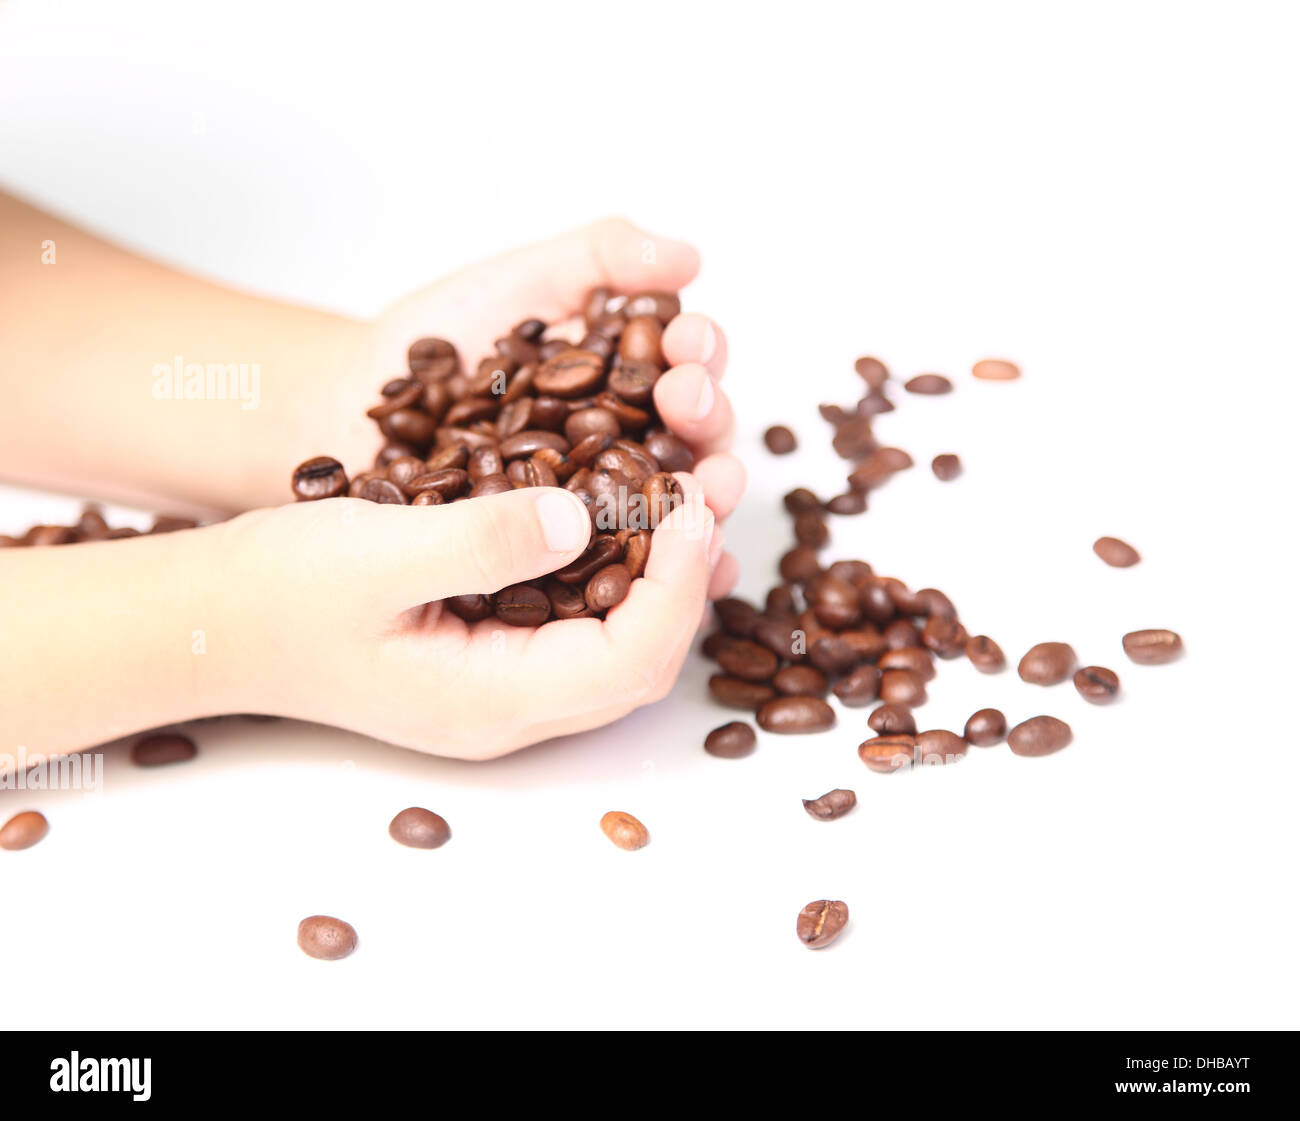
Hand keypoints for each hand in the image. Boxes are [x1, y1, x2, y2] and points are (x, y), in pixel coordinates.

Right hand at [209, 479, 716, 757]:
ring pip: (620, 648)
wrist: (213, 621)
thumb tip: (583, 517)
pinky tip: (626, 519)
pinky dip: (620, 576)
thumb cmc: (279, 591)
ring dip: (662, 579)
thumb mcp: (376, 551)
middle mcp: (507, 709)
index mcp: (489, 699)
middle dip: (686, 580)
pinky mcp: (490, 659)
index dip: (678, 583)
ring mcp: (500, 690)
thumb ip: (481, 541)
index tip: (693, 502)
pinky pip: (583, 628)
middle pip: (641, 663)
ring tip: (684, 500)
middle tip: (703, 492)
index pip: (630, 660)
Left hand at [325, 218, 744, 598]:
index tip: (687, 343)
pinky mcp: (569, 566)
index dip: (701, 354)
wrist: (350, 403)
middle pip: (695, 438)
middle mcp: (631, 444)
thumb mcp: (519, 280)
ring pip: (675, 507)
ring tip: (707, 486)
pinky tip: (700, 573)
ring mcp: (601, 508)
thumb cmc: (435, 339)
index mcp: (631, 377)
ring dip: (704, 497)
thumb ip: (601, 256)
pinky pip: (628, 574)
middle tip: (687, 401)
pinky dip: (671, 576)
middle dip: (707, 418)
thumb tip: (691, 257)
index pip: (689, 366)